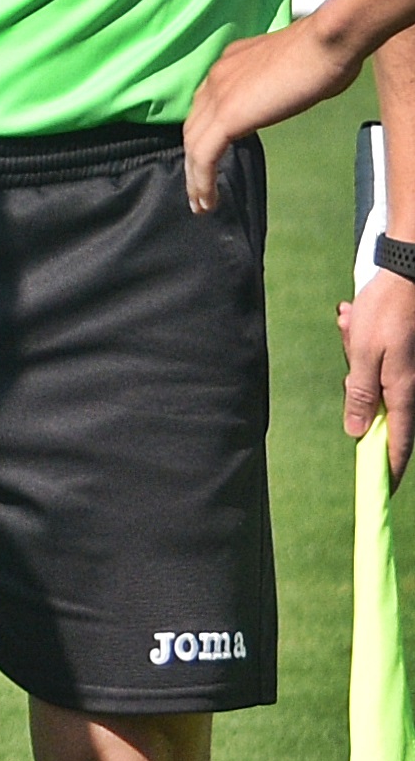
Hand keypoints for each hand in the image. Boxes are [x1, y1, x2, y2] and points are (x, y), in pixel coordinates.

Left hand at [181, 19, 351, 210]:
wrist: (328, 40)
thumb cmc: (327, 50)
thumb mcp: (294, 70)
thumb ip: (279, 85)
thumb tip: (288, 95)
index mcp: (230, 63)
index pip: (207, 103)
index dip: (205, 131)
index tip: (209, 155)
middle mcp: (217, 76)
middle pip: (194, 126)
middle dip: (193, 159)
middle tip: (198, 188)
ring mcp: (218, 95)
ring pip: (193, 144)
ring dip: (195, 178)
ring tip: (201, 204)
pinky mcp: (226, 115)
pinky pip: (204, 155)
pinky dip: (202, 181)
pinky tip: (208, 200)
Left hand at [348, 270, 414, 450]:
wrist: (407, 273)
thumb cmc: (387, 312)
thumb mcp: (364, 353)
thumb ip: (360, 394)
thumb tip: (355, 431)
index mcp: (402, 391)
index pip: (398, 442)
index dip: (389, 466)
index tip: (382, 487)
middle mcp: (408, 385)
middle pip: (374, 406)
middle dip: (354, 381)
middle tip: (352, 339)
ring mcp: (404, 370)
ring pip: (369, 378)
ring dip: (355, 351)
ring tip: (354, 321)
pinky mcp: (400, 356)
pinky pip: (371, 358)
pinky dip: (359, 340)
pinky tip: (355, 317)